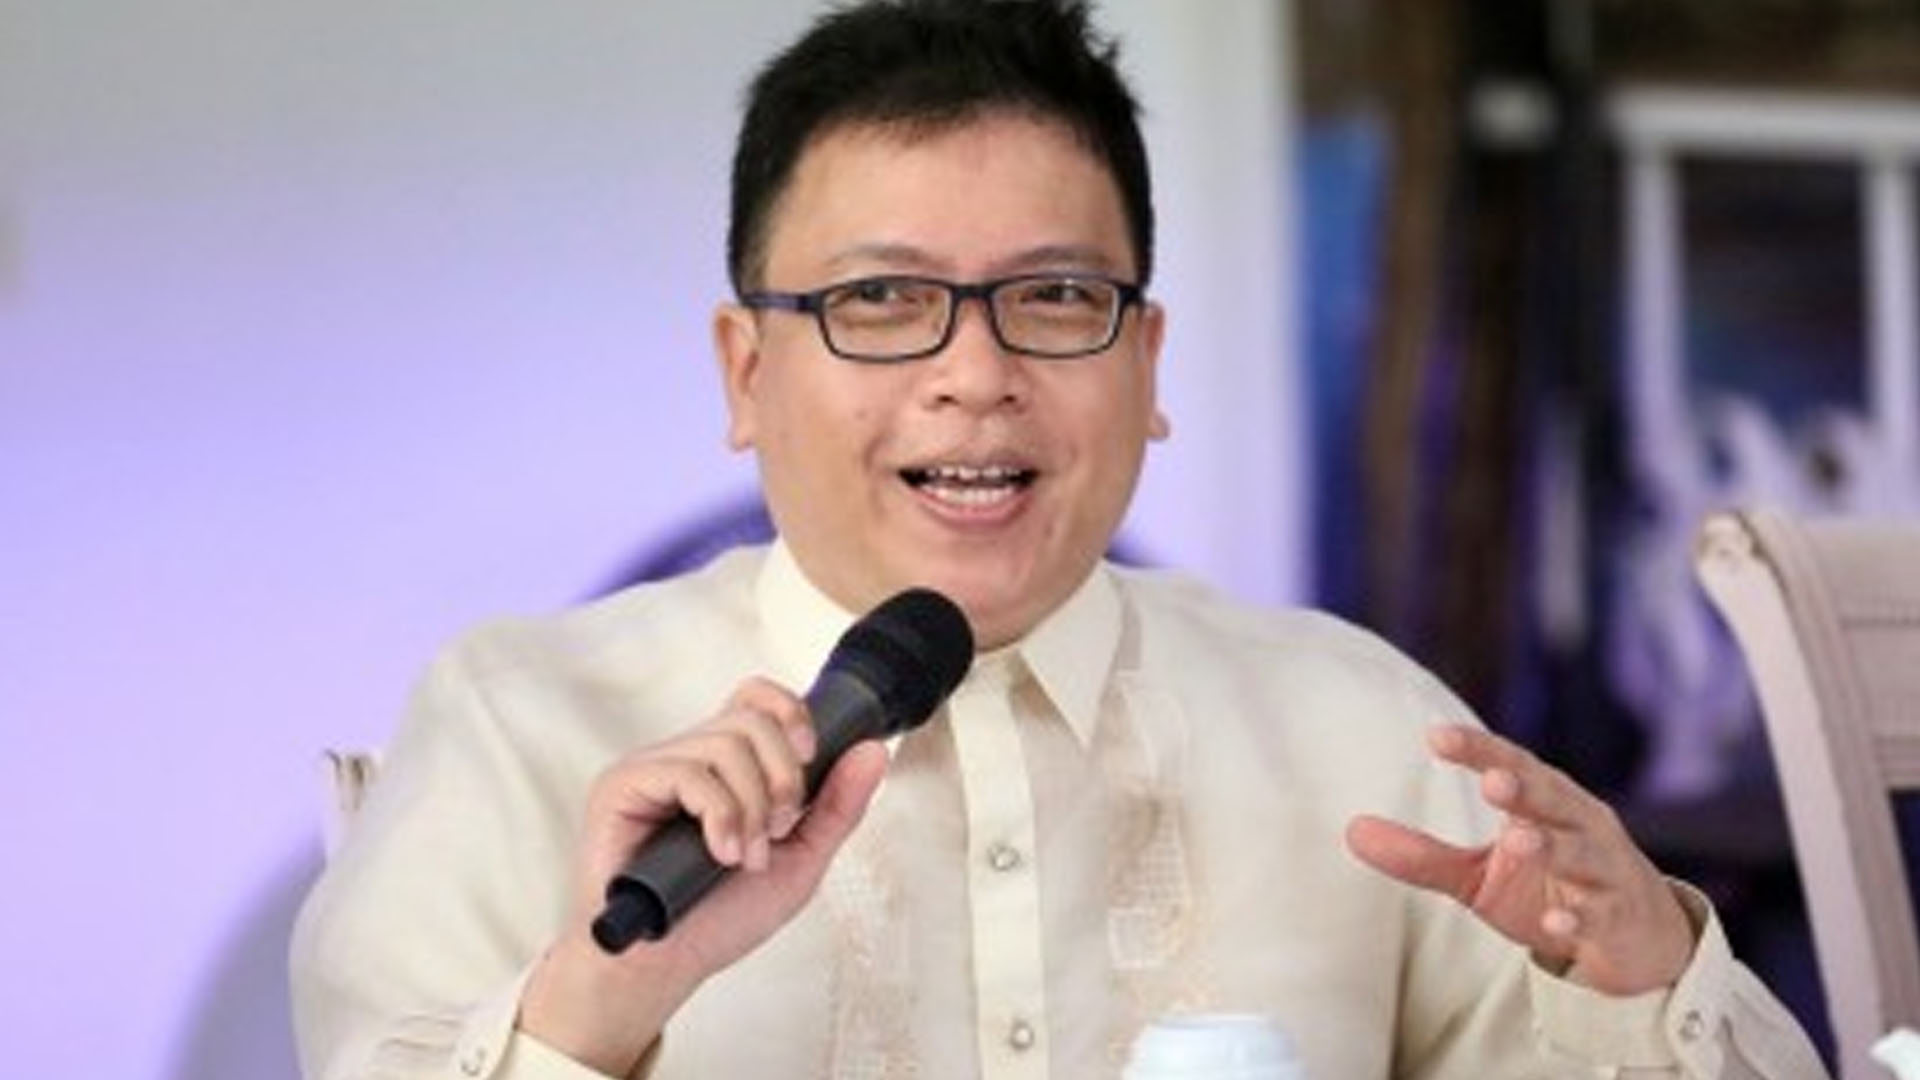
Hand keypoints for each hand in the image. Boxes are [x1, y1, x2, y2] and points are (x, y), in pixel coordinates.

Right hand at [520, 677, 887, 1074]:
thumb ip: (836, 807)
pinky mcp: (622, 784)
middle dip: (784, 778)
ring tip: (745, 856)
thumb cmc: (719, 917)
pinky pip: (688, 771)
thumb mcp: (799, 861)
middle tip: (778, 831)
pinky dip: (720, 814)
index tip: (810, 756)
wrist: (664, 965)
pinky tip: (720, 852)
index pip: (757, 698)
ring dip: (753, 807)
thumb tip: (874, 750)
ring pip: (726, 744)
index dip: (790, 710)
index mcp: (727, 767)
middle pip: (752, 718)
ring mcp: (654, 767)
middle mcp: (689, 757)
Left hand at [1345, 724, 1695, 995]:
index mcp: (1543, 803)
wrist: (1633, 941)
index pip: (1510, 765)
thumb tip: (1351, 831)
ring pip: (1581, 852)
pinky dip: (1580, 917)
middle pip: (1552, 797)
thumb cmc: (1549, 889)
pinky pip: (1600, 914)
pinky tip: (1557, 922)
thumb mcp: (1479, 875)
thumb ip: (1422, 855)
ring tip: (1520, 841)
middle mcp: (1579, 825)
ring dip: (1553, 846)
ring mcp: (1603, 871)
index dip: (1478, 749)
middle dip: (1524, 786)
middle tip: (1492, 780)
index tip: (1437, 736)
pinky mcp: (1619, 918)